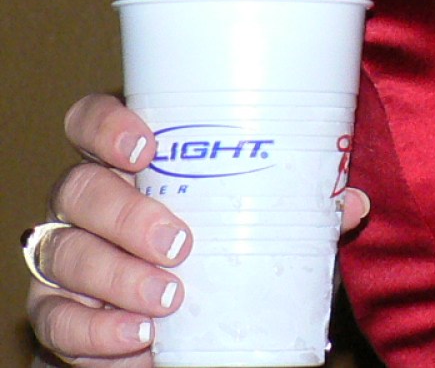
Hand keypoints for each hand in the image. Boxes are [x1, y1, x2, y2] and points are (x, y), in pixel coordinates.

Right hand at [25, 94, 369, 366]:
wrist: (184, 312)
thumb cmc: (222, 234)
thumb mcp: (260, 213)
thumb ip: (300, 203)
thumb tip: (352, 204)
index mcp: (130, 156)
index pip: (91, 120)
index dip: (107, 127)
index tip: (146, 148)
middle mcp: (88, 198)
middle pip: (80, 189)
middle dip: (126, 215)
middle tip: (180, 243)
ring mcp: (68, 251)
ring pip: (65, 253)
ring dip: (115, 278)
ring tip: (167, 299)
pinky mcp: (59, 308)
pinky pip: (57, 317)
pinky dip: (95, 331)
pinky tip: (136, 339)